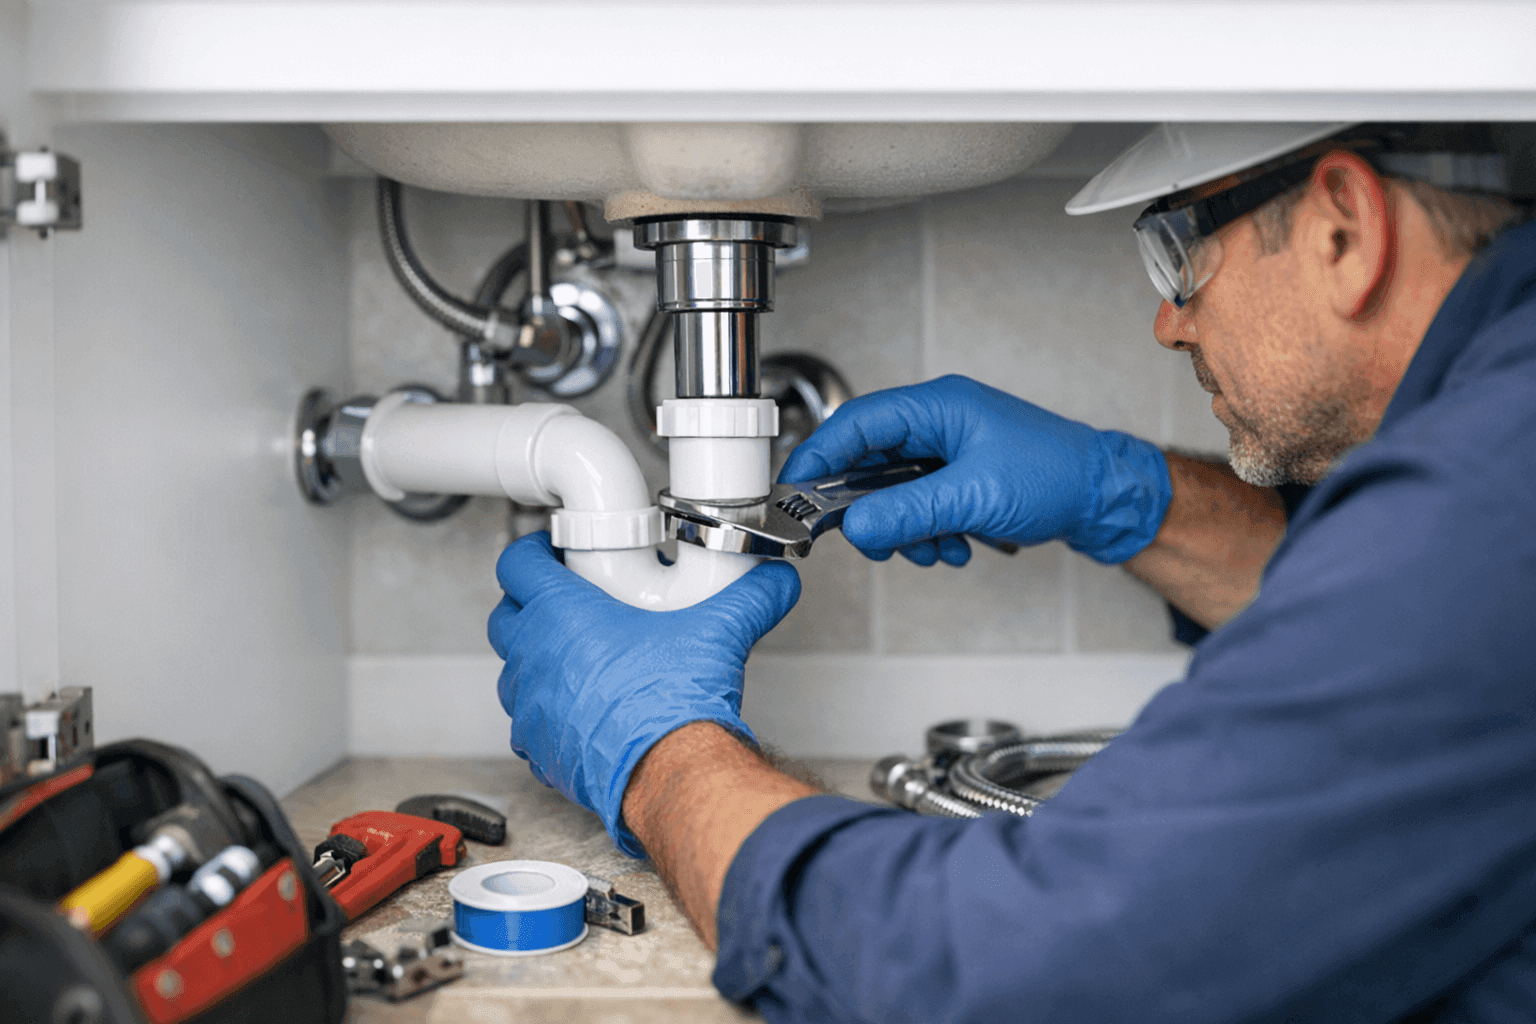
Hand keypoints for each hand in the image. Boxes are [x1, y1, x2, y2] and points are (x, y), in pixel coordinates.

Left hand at [487, 533, 800, 855]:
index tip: (547, 550)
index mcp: (562, 615)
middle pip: (506, 616)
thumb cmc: (673, 703)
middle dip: (528, 604)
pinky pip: (528, 723)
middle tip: (562, 600)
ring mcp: (533, 708)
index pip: (518, 565)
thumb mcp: (718, 631)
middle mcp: (537, 659)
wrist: (670, 771)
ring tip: (571, 656)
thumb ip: (750, 599)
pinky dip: (545, 711)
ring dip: (534, 659)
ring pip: (513, 672)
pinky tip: (579, 708)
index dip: (531, 551)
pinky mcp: (541, 749)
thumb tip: (775, 583)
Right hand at [779, 375, 1170, 565]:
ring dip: (905, 529)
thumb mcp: (975, 497)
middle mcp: (938, 423)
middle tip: (876, 540)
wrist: (1105, 498)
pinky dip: (927, 532)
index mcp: (937, 406)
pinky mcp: (959, 476)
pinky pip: (919, 506)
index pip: (855, 424)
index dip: (818, 458)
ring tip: (936, 546)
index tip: (795, 493)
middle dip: (871, 510)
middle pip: (869, 463)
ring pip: (893, 492)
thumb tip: (858, 526)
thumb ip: (910, 511)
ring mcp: (948, 450)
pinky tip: (954, 544)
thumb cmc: (1056, 475)